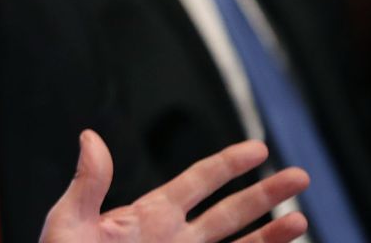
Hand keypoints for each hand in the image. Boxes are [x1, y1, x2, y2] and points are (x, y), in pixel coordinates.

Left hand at [41, 130, 309, 242]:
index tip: (258, 148)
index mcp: (148, 215)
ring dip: (271, 235)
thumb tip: (90, 137)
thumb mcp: (69, 221)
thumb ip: (88, 183)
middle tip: (301, 175)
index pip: (197, 182)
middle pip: (229, 211)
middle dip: (264, 194)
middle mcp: (173, 239)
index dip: (227, 164)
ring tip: (301, 219)